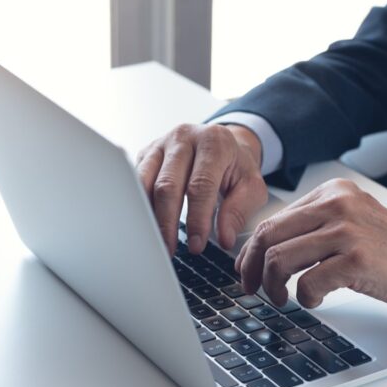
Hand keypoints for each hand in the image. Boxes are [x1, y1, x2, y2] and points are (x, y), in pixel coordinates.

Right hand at [136, 123, 267, 254]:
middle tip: (171, 249)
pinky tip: (146, 224)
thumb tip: (224, 239)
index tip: (197, 245)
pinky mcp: (146, 152)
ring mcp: (161, 144)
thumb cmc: (237, 166)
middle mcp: (184, 138)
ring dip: (149, 216)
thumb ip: (239, 211)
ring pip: (145, 182)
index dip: (197, 218)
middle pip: (167, 184)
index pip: (201, 185)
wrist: (223, 143)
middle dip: (168, 222)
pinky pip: (136, 181)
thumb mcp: (251, 186)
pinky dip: (140, 205)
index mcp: (213, 142)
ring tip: (156, 241)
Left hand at [235, 179, 386, 312]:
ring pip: (280, 258)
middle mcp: (337, 204)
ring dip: (274, 287)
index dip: (252, 251)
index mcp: (333, 192)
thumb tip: (270, 252)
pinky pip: (307, 282)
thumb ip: (318, 229)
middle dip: (252, 269)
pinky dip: (305, 298)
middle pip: (268, 236)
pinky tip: (317, 301)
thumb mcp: (355, 224)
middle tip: (254, 291)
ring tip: (284, 300)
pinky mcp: (357, 259)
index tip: (248, 272)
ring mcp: (347, 230)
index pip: (273, 219)